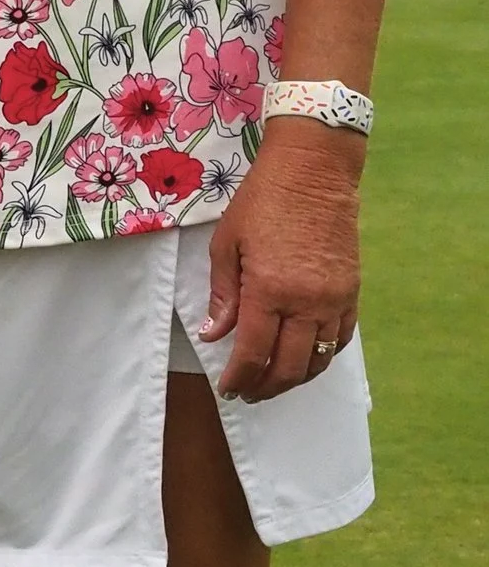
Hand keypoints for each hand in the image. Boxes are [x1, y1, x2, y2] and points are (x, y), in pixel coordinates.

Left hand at [201, 122, 363, 401]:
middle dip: (265, 387)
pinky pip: (340, 339)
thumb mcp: (227, 243)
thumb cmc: (261, 202)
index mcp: (269, 290)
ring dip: (295, 378)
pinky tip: (304, 358)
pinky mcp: (352, 293)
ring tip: (272, 382)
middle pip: (289, 366)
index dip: (239, 376)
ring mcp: (335, 300)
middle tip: (247, 392)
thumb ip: (222, 294)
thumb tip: (214, 334)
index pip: (253, 351)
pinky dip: (321, 356)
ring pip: (318, 359)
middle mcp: (307, 302)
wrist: (312, 174)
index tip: (227, 388)